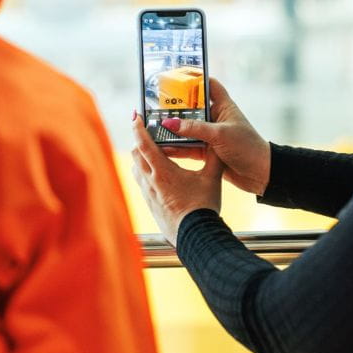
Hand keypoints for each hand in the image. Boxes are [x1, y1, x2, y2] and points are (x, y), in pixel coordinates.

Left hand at [131, 112, 221, 245]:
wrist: (195, 236)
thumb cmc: (202, 207)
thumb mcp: (212, 178)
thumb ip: (213, 157)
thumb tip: (217, 143)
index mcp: (163, 171)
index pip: (145, 144)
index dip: (138, 128)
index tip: (135, 116)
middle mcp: (151, 181)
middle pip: (136, 154)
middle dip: (139, 141)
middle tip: (146, 131)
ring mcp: (148, 194)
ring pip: (136, 169)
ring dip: (140, 157)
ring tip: (150, 152)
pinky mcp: (149, 204)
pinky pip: (141, 182)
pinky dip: (144, 172)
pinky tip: (155, 174)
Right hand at [161, 78, 270, 195]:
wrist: (260, 174)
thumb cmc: (247, 147)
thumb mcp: (220, 135)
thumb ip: (194, 128)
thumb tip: (170, 123)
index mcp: (224, 107)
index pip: (209, 85)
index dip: (195, 78)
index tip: (176, 75)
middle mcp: (216, 119)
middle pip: (192, 108)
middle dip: (175, 108)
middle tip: (155, 105)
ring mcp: (211, 135)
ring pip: (187, 129)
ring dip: (173, 130)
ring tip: (153, 126)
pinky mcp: (207, 152)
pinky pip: (187, 147)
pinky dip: (176, 147)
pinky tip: (160, 147)